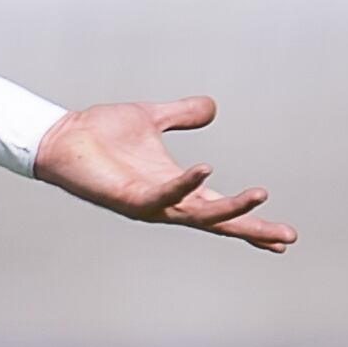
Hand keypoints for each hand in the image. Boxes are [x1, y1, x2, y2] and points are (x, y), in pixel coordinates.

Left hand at [32, 97, 295, 251]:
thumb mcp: (153, 117)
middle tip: (286, 237)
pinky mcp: (128, 197)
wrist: (61, 136)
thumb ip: (182, 114)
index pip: (221, 209)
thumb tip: (212, 108)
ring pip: (198, 214)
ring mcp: (149, 203)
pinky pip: (163, 195)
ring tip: (260, 196)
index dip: (250, 220)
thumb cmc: (100, 132)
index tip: (284, 237)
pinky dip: (185, 184)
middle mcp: (167, 202)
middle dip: (252, 230)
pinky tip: (207, 169)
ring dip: (229, 209)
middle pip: (218, 222)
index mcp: (177, 187)